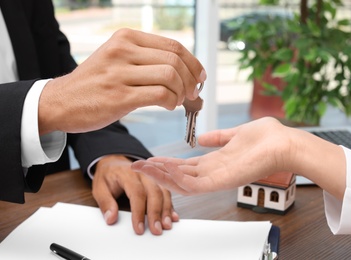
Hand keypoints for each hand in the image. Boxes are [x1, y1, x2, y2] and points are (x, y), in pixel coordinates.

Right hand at [38, 28, 205, 134]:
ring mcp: (120, 72)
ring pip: (170, 75)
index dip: (193, 62)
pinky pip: (160, 94)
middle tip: (192, 93)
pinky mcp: (119, 96)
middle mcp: (123, 50)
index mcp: (126, 38)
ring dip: (181, 92)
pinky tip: (168, 106)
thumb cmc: (95, 83)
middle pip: (175, 59)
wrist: (61, 102)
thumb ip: (146, 59)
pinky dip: (171, 101)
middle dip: (191, 79)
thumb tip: (184, 70)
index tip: (199, 77)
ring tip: (177, 101)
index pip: (173, 45)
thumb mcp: (117, 59)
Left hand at [92, 155, 178, 235]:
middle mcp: (143, 174)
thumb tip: (111, 218)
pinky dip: (170, 206)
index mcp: (128, 174)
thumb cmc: (108, 176)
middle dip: (156, 213)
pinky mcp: (158, 182)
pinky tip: (172, 217)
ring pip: (164, 192)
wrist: (114, 162)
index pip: (137, 193)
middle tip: (156, 230)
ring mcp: (152, 177)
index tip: (139, 228)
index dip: (139, 212)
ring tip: (166, 225)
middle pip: (154, 192)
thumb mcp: (99, 187)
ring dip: (166, 210)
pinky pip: (167, 193)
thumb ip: (105, 203)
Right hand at [132, 117, 345, 198]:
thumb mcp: (235, 134)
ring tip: (145, 167)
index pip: (185, 166)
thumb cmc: (267, 138)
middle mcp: (214, 171)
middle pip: (180, 175)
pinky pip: (195, 184)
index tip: (149, 158)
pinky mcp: (223, 180)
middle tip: (137, 165)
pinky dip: (177, 179)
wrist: (285, 143)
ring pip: (183, 182)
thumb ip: (218, 137)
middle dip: (158, 171)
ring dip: (163, 176)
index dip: (166, 163)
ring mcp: (218, 178)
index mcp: (216, 161)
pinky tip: (163, 171)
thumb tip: (202, 137)